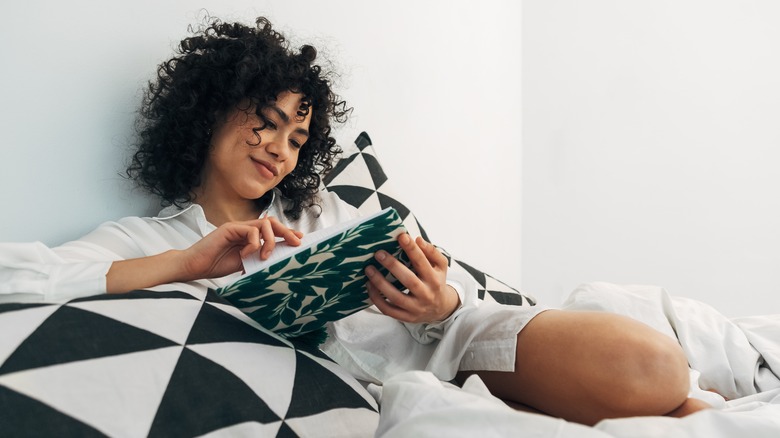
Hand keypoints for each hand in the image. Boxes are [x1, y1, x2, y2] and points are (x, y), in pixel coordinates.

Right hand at [180, 216, 302, 280]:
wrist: (194, 266)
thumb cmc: (216, 265)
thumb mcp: (244, 264)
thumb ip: (258, 259)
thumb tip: (278, 262)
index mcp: (249, 236)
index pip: (272, 230)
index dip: (287, 233)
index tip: (300, 240)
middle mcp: (245, 229)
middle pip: (272, 223)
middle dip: (287, 231)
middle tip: (297, 243)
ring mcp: (237, 227)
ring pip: (264, 224)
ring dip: (271, 240)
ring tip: (265, 255)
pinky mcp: (229, 228)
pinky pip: (251, 231)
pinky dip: (254, 243)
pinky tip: (246, 255)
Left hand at [365, 233, 459, 322]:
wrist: (440, 309)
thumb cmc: (436, 282)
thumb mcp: (440, 266)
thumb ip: (431, 252)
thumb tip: (418, 240)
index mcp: (434, 279)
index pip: (422, 262)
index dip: (412, 249)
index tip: (401, 236)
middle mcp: (426, 294)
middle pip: (409, 280)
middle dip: (393, 266)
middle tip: (379, 253)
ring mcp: (416, 308)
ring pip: (396, 297)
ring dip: (380, 283)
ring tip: (369, 269)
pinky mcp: (406, 317)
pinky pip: (389, 310)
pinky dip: (377, 299)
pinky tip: (369, 286)